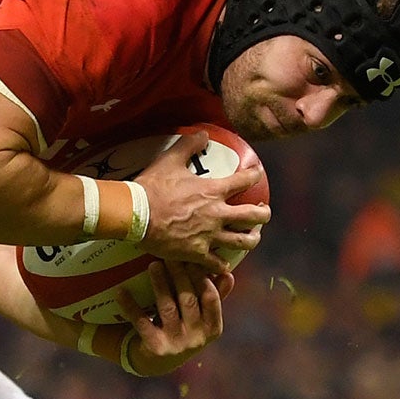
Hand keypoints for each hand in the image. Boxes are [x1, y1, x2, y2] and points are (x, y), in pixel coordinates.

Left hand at [123, 262, 230, 374]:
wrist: (157, 363)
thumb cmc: (182, 331)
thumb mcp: (200, 319)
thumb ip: (214, 297)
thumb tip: (228, 273)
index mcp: (212, 328)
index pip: (211, 298)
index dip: (202, 276)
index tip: (191, 257)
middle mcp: (197, 338)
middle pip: (188, 300)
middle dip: (179, 275)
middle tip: (169, 255)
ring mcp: (176, 344)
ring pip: (167, 308)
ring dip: (160, 284)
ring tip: (153, 265)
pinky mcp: (155, 347)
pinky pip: (141, 322)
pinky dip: (130, 306)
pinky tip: (121, 291)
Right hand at [134, 131, 268, 271]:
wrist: (135, 214)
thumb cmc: (152, 187)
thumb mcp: (169, 160)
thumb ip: (188, 145)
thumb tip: (204, 133)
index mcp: (213, 191)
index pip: (244, 180)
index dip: (254, 175)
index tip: (257, 173)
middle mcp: (217, 214)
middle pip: (253, 216)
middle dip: (264, 214)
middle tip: (263, 212)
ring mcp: (209, 235)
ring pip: (243, 241)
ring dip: (252, 239)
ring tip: (253, 237)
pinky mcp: (197, 252)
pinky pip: (217, 263)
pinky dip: (223, 265)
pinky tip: (225, 264)